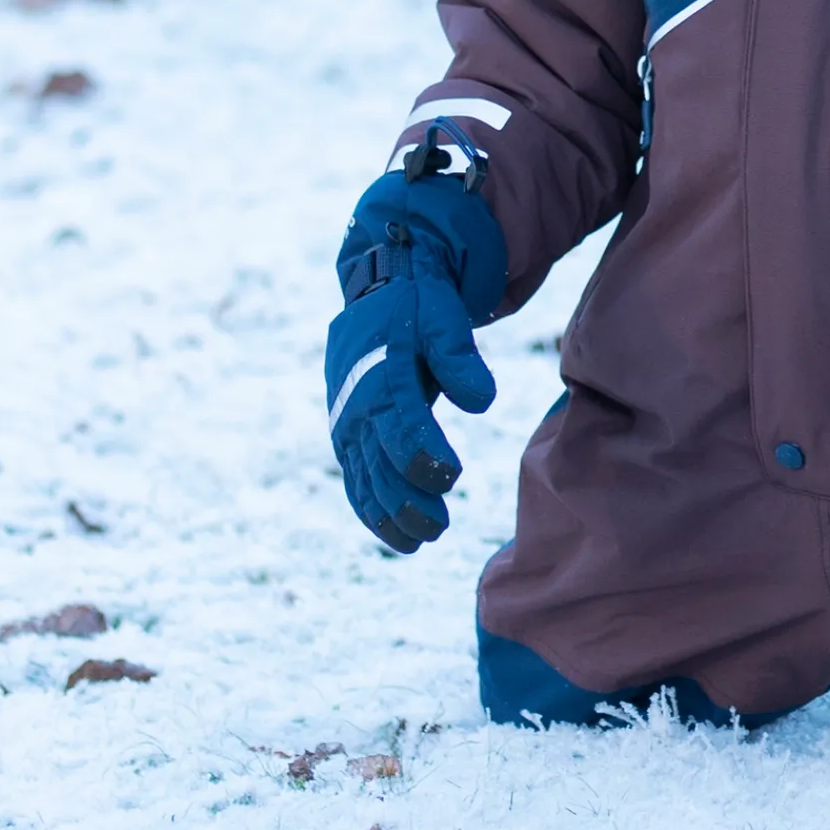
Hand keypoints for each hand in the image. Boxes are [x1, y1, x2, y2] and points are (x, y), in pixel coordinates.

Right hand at [327, 171, 506, 551]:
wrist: (381, 289)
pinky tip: (397, 534)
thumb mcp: (443, 315)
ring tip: (421, 540)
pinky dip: (371, 508)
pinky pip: (355, 478)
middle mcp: (355, 402)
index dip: (421, 454)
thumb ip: (460, 356)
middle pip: (377, 462)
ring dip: (388, 514)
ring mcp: (347, 421)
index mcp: (379, 372)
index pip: (398, 424)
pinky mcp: (348, 433)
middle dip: (405, 499)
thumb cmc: (420, 304)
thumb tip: (482, 402)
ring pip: (362, 478)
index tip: (450, 476)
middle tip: (439, 527)